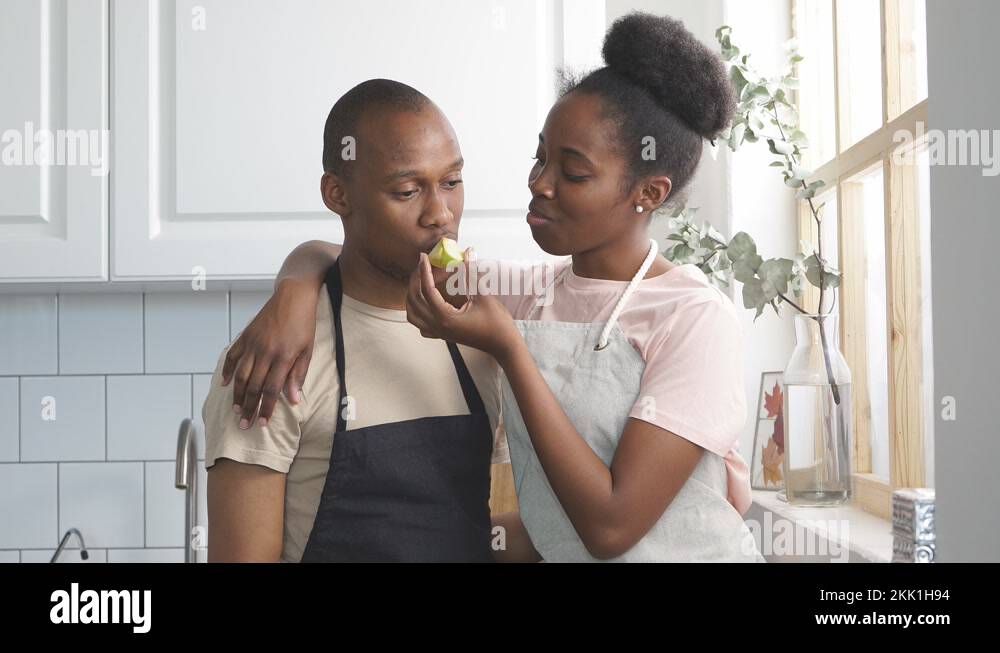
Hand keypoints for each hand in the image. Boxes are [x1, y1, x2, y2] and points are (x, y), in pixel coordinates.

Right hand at [222, 278, 319, 427]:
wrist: (293, 296)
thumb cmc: (304, 323)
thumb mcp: (307, 350)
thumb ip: (298, 375)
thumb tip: (294, 399)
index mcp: (283, 357)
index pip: (272, 390)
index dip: (267, 408)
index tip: (263, 423)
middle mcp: (265, 352)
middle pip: (254, 386)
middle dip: (249, 408)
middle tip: (244, 424)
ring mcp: (253, 344)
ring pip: (241, 375)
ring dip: (237, 395)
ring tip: (236, 410)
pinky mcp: (246, 336)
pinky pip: (233, 356)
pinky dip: (227, 370)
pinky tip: (225, 384)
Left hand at [406, 250, 518, 360]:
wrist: (503, 345)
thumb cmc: (497, 323)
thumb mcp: (483, 296)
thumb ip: (472, 273)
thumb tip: (468, 252)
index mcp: (445, 317)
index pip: (427, 290)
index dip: (424, 271)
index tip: (423, 256)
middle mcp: (438, 326)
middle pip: (415, 301)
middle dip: (416, 280)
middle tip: (422, 265)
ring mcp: (439, 333)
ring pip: (413, 315)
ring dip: (412, 297)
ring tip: (420, 281)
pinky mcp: (443, 335)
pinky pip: (421, 326)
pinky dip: (417, 313)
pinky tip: (426, 303)